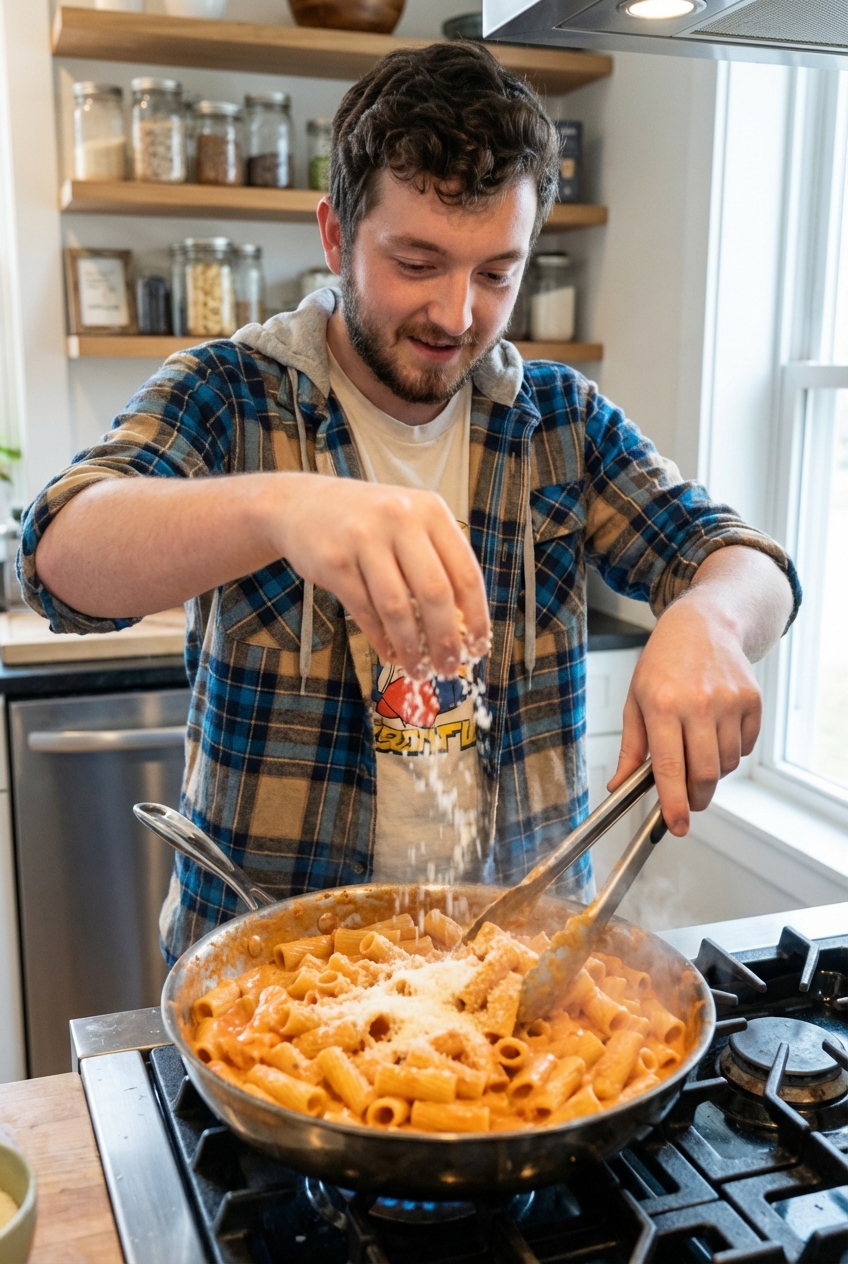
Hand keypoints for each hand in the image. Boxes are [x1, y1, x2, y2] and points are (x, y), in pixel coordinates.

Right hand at [275, 473, 489, 678]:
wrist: (302, 504)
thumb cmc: (367, 523)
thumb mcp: (409, 524)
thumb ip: (436, 562)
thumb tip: (464, 627)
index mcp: (430, 511)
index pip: (466, 573)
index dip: (477, 617)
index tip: (479, 646)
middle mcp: (400, 519)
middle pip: (435, 594)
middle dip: (446, 640)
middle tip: (449, 668)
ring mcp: (364, 538)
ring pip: (398, 608)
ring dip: (411, 648)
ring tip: (418, 671)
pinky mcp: (334, 561)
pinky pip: (365, 611)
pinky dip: (381, 639)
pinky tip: (389, 654)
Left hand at [607, 595, 761, 835]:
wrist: (702, 625)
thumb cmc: (663, 663)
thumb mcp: (636, 701)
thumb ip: (631, 748)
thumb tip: (619, 786)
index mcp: (662, 705)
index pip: (671, 768)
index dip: (674, 804)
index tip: (677, 827)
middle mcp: (698, 703)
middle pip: (705, 774)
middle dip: (696, 798)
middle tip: (689, 802)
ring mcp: (729, 701)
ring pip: (727, 764)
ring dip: (713, 772)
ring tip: (697, 750)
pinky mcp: (752, 700)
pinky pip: (746, 746)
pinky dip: (732, 751)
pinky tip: (716, 731)